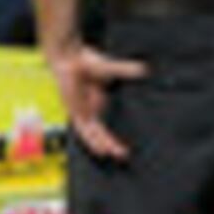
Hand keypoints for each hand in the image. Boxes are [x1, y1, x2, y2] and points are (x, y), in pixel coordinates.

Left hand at [41, 38, 147, 160]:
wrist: (68, 57)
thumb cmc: (85, 61)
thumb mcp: (110, 67)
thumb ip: (126, 71)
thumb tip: (145, 69)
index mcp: (97, 103)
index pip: (106, 127)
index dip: (113, 139)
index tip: (126, 149)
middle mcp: (89, 111)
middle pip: (100, 134)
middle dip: (111, 146)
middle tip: (124, 156)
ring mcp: (81, 111)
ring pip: (92, 135)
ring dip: (101, 145)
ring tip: (112, 155)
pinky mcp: (74, 110)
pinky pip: (82, 129)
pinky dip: (90, 140)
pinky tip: (99, 149)